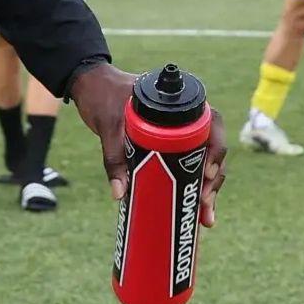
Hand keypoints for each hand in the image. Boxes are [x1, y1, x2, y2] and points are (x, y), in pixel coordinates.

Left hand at [70, 63, 228, 228]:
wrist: (88, 84)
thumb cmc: (101, 96)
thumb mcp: (108, 126)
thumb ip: (114, 158)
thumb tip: (120, 194)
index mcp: (178, 103)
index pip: (212, 123)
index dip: (216, 150)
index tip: (207, 173)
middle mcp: (184, 117)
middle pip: (210, 149)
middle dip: (213, 179)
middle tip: (204, 204)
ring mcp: (177, 132)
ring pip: (201, 161)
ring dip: (206, 189)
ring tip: (205, 219)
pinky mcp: (167, 145)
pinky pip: (185, 165)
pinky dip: (191, 187)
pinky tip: (197, 212)